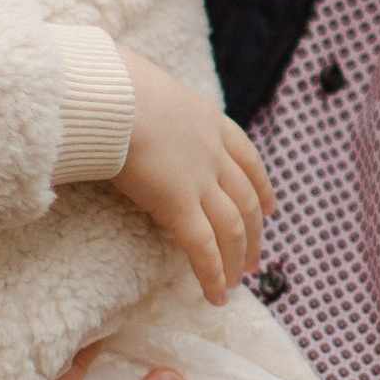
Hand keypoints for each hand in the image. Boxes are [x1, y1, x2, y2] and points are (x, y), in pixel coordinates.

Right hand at [114, 50, 273, 304]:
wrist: (108, 94)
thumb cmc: (109, 83)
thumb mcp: (143, 86)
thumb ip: (148, 105)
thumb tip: (124, 106)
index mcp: (206, 119)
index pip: (246, 156)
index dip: (261, 184)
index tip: (270, 206)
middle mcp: (211, 151)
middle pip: (245, 197)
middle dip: (255, 231)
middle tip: (255, 258)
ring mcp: (198, 179)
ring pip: (231, 226)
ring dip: (238, 257)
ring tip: (238, 282)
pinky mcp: (177, 205)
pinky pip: (203, 247)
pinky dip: (212, 274)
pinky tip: (216, 296)